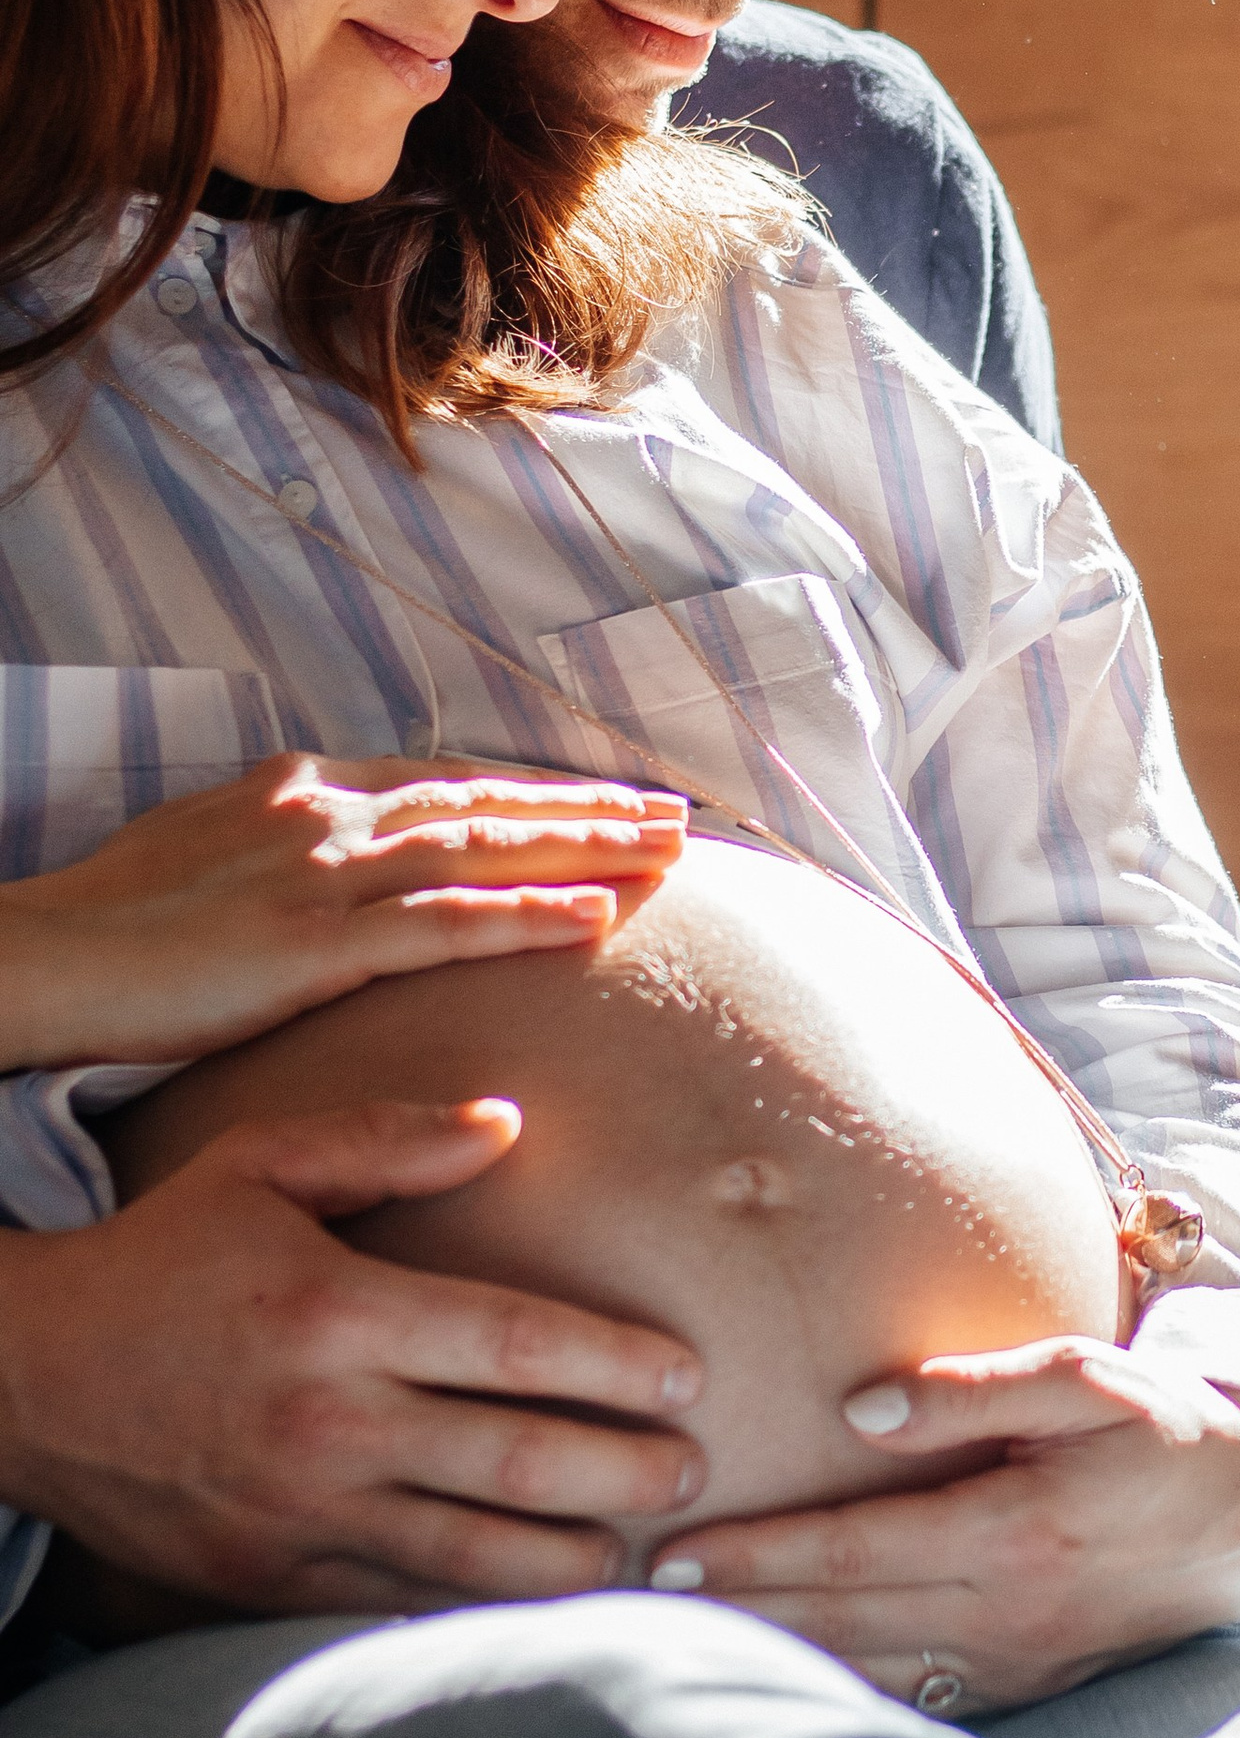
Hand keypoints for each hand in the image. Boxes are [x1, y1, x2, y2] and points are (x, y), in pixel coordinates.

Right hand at [0, 754, 686, 1069]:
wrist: (39, 955)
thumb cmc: (110, 920)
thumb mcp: (206, 847)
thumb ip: (285, 840)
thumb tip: (335, 844)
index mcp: (304, 788)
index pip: (448, 782)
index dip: (535, 789)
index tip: (608, 796)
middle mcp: (327, 814)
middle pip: (487, 802)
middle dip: (590, 807)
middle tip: (678, 813)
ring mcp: (324, 876)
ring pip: (486, 850)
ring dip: (587, 849)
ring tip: (670, 852)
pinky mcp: (314, 946)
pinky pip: (447, 927)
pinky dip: (529, 916)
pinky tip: (596, 918)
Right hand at [0, 1096, 704, 1612]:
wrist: (24, 1379)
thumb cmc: (162, 1258)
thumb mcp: (258, 1164)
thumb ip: (388, 1136)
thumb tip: (509, 1122)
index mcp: (338, 1310)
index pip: (515, 1341)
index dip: (616, 1363)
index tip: (689, 1374)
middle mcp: (327, 1420)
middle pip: (515, 1459)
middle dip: (623, 1471)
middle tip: (694, 1467)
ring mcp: (298, 1513)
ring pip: (470, 1556)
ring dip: (572, 1561)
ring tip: (642, 1552)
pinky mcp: (268, 1579)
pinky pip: (398, 1604)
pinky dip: (478, 1610)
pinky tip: (544, 1606)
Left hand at [655, 1336, 1239, 1708]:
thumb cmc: (1168, 1428)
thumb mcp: (1090, 1379)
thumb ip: (975, 1388)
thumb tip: (858, 1405)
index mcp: (1012, 1533)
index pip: (851, 1553)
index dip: (756, 1558)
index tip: (668, 1556)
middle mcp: (1004, 1615)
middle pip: (836, 1624)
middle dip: (729, 1617)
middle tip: (624, 1607)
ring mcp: (1014, 1666)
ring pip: (862, 1674)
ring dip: (766, 1663)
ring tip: (669, 1650)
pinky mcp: (1026, 1690)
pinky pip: (908, 1700)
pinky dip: (832, 1692)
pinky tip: (771, 1682)